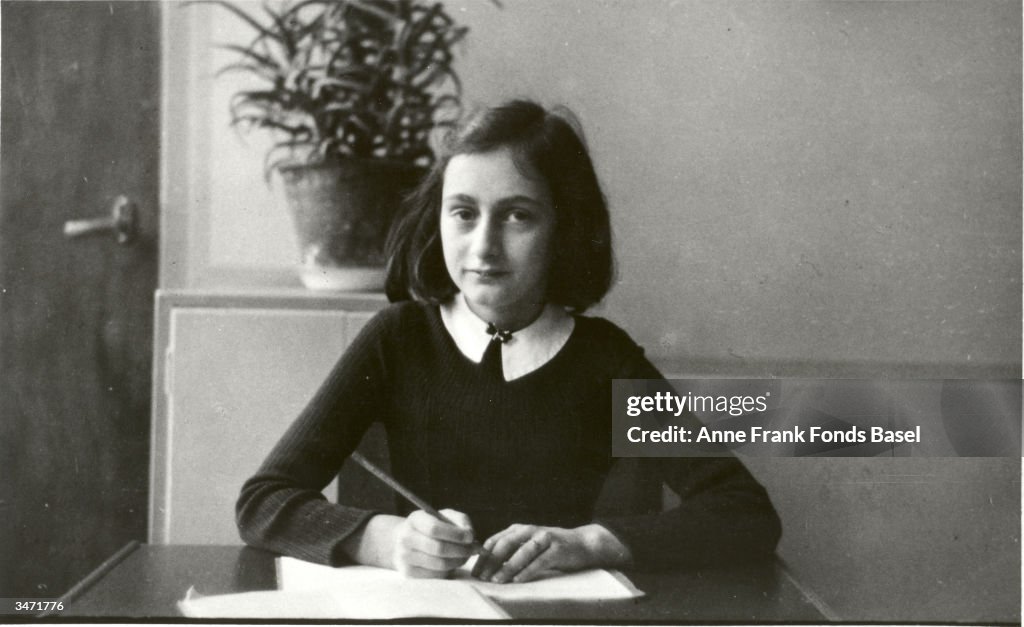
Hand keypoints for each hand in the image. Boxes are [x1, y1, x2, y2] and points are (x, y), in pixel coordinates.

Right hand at [391, 509, 475, 578]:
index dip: (455, 534)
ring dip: (458, 561)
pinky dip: (450, 570)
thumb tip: (470, 535)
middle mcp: (406, 538)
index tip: (470, 537)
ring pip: (439, 564)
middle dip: (461, 550)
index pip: (434, 529)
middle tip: (474, 549)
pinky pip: (436, 575)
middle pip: (438, 549)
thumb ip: (460, 520)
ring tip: (465, 555)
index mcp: (415, 519)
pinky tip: (453, 562)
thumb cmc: (432, 526)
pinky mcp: (409, 573)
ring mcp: (405, 557)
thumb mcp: (445, 516)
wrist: (408, 540)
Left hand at [471, 523, 631, 583]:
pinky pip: (539, 561)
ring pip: (522, 551)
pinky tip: (518, 580)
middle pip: (505, 544)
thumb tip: (487, 567)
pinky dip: (527, 570)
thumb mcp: (528, 545)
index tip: (475, 571)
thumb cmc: (550, 548)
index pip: (495, 540)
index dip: (483, 556)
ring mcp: (544, 538)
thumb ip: (511, 551)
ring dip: (507, 566)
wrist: (582, 544)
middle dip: (491, 561)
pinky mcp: (557, 548)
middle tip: (483, 576)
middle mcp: (529, 530)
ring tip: (497, 580)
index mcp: (519, 529)